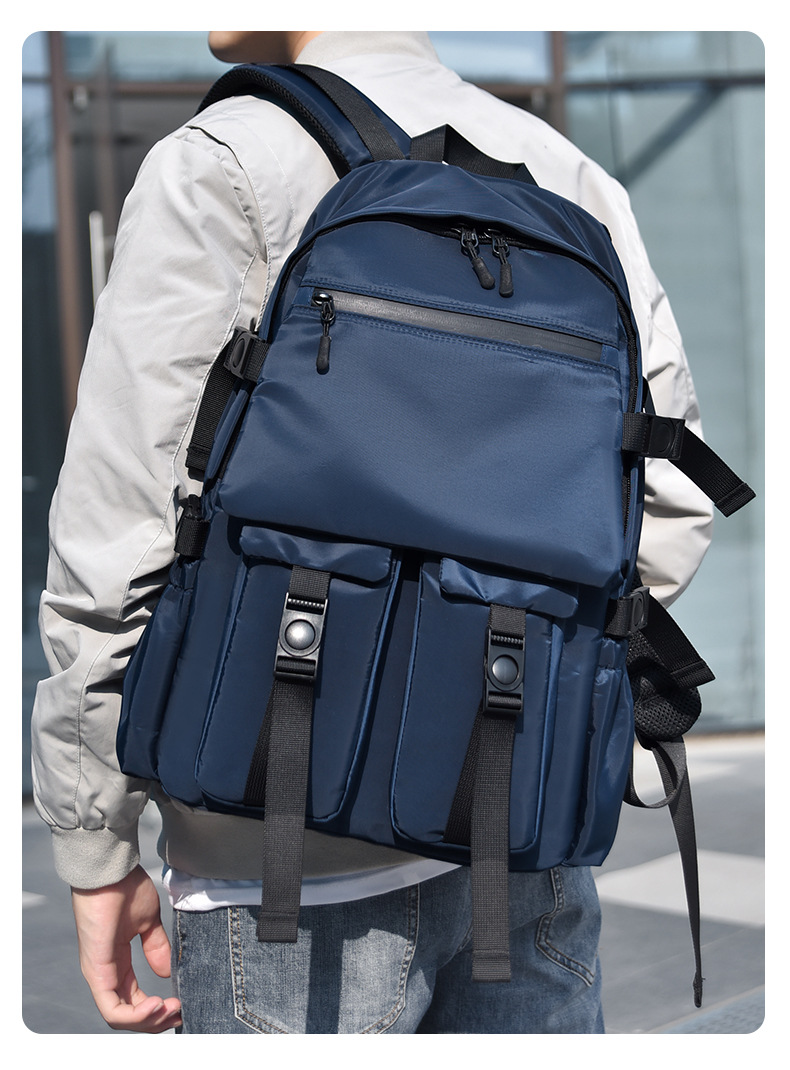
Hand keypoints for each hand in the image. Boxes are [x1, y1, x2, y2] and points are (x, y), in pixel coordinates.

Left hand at [71, 865, 181, 1031]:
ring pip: (119, 1017)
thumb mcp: (148, 921)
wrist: (110, 869)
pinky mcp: (96, 970)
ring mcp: (98, 973)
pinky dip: (135, 1015)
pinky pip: (111, 1007)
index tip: (180, 1005)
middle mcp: (105, 973)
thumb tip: (166, 973)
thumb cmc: (125, 887)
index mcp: (116, 962)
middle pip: (127, 1014)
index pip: (133, 1000)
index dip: (156, 1009)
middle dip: (155, 1021)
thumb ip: (156, 947)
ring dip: (148, 1020)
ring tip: (170, 1009)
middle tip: (179, 1012)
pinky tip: (156, 1005)